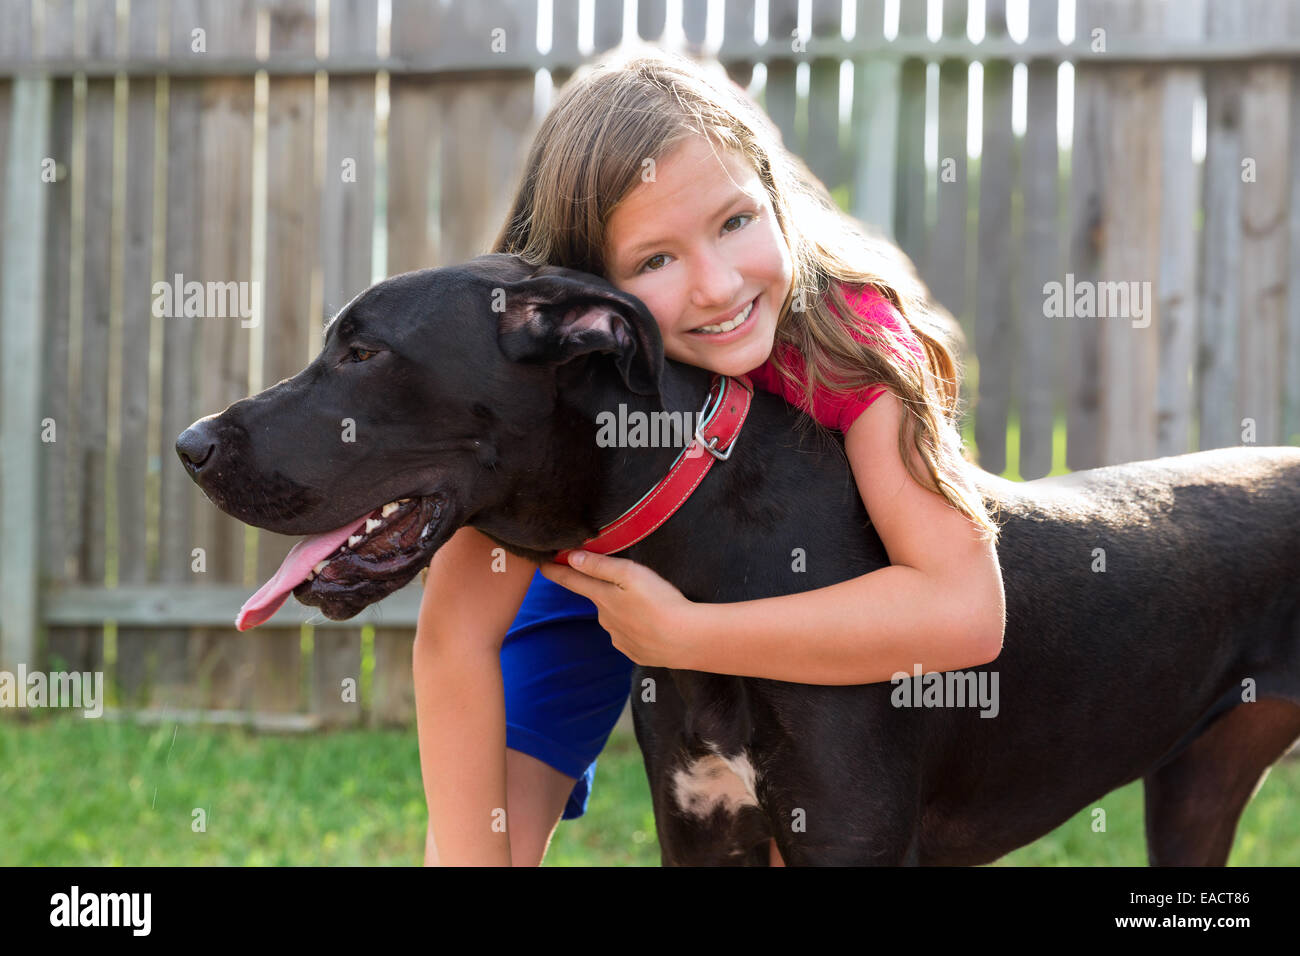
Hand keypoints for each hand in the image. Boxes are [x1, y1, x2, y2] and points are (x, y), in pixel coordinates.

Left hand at [538, 551, 695, 667]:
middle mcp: (605, 620)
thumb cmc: (660, 602)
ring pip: (616, 618)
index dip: (556, 571)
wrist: (686, 640)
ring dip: (626, 611)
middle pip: (599, 599)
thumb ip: (599, 566)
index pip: (572, 581)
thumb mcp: (630, 574)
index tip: (542, 565)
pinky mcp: (636, 652)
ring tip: (651, 606)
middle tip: (632, 585)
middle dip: (606, 591)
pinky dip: (638, 629)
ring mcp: (619, 639)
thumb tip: (571, 558)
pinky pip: (630, 636)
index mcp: (602, 598)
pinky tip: (655, 626)